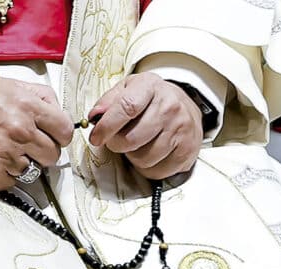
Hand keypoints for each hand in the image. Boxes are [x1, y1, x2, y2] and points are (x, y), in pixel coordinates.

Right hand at [0, 77, 72, 190]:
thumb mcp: (6, 85)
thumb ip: (39, 96)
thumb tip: (60, 114)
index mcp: (26, 106)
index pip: (65, 131)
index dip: (59, 134)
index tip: (51, 135)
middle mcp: (19, 131)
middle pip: (54, 155)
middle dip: (43, 150)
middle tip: (25, 144)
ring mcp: (5, 155)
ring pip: (35, 170)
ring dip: (23, 163)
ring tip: (3, 149)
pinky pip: (13, 181)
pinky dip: (5, 173)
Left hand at [88, 72, 202, 178]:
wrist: (185, 106)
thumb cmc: (150, 99)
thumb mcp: (128, 89)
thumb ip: (108, 101)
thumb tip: (93, 117)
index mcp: (150, 86)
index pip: (126, 108)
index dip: (106, 126)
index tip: (95, 137)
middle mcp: (169, 106)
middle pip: (132, 139)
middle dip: (116, 145)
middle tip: (116, 141)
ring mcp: (181, 129)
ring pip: (143, 158)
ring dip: (132, 156)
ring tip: (136, 144)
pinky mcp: (187, 150)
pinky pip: (156, 171)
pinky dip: (146, 168)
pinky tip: (149, 153)